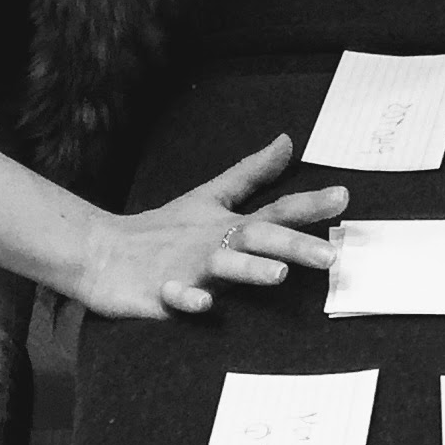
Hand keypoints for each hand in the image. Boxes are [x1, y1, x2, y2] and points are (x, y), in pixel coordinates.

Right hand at [74, 134, 347, 319]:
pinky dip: (187, 298)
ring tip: (277, 274)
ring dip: (249, 269)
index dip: (309, 204)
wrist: (100, 252)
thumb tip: (287, 141)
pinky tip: (203, 303)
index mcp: (227, 223)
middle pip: (257, 238)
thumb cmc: (163, 229)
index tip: (344, 197)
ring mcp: (187, 266)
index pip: (275, 210)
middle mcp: (213, 242)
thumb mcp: (209, 197)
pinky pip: (175, 297)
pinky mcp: (159, 291)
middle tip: (330, 255)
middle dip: (294, 245)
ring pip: (222, 267)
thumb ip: (251, 173)